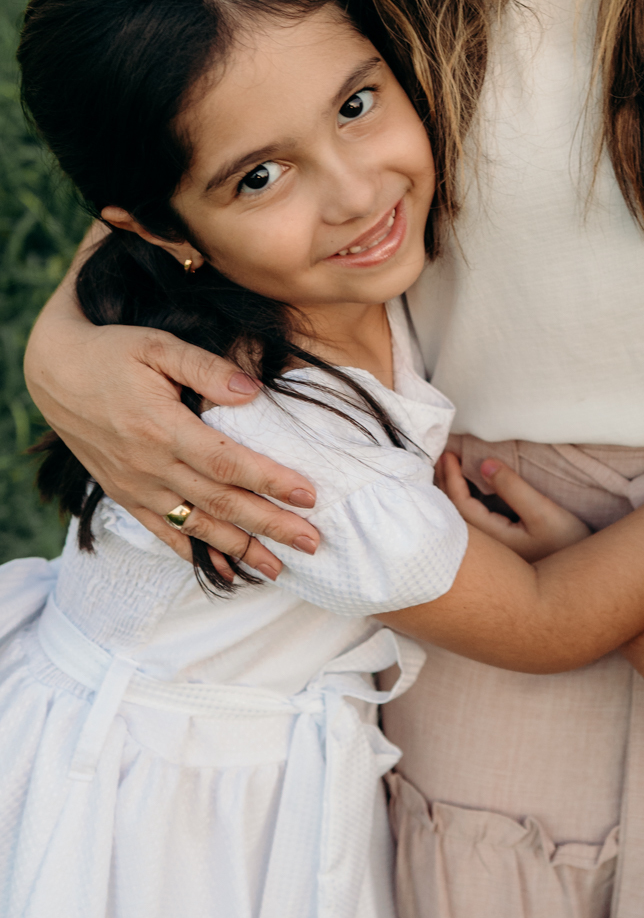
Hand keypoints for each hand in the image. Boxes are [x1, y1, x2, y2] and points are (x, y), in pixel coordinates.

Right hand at [25, 323, 320, 576]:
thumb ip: (206, 367)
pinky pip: (165, 533)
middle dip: (270, 525)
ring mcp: (137, 486)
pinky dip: (197, 554)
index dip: (269, 481)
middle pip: (220, 503)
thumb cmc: (113, 353)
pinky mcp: (127, 496)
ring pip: (197, 526)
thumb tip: (253, 390)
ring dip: (241, 549)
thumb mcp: (158, 345)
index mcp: (163, 428)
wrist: (56, 374)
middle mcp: (150, 465)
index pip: (226, 463)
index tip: (309, 495)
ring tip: (280, 569)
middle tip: (313, 543)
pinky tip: (227, 572)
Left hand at [435, 452, 590, 560]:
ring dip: (450, 495)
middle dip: (443, 484)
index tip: (449, 454)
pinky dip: (461, 506)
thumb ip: (513, 488)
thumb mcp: (543, 513)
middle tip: (442, 457)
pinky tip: (464, 496)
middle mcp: (484, 549)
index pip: (459, 504)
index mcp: (491, 538)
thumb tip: (484, 464)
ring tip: (447, 473)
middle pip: (452, 514)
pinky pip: (470, 526)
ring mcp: (491, 553)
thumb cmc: (567, 545)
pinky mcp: (499, 553)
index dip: (451, 477)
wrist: (579, 582)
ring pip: (459, 522)